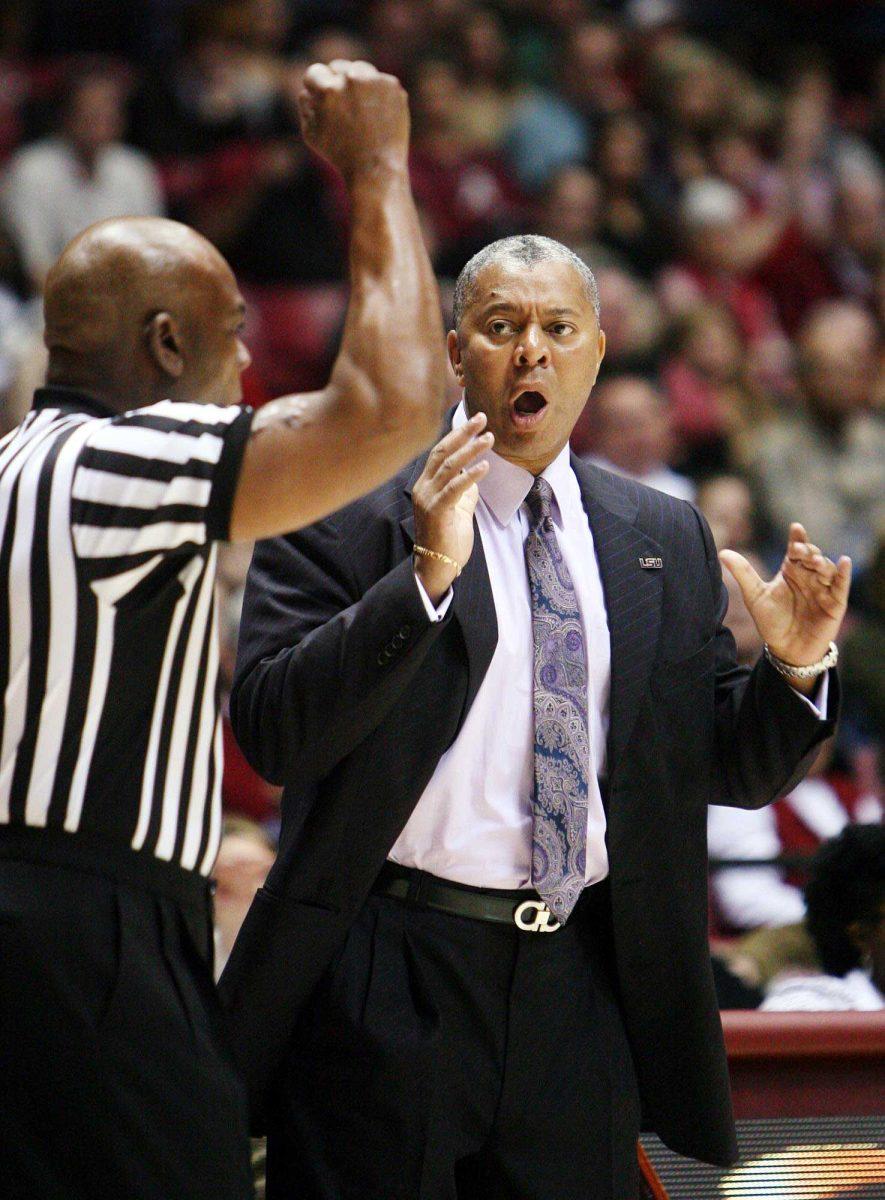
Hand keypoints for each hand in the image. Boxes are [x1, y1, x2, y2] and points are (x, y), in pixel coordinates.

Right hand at [297, 59, 408, 182]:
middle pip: (338, 66)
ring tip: (359, 110)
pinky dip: (377, 95)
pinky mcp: (393, 86)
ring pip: (359, 70)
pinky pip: (379, 82)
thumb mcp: (312, 134)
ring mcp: (374, 80)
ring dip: (357, 84)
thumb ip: (305, 106)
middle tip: (342, 106)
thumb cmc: (340, 156)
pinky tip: (377, 115)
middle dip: (336, 83)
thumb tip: (308, 90)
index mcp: (327, 90)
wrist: (376, 169)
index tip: (320, 98)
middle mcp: (351, 79)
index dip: (316, 87)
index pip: (315, 72)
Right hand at [412, 415, 492, 603]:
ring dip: (470, 450)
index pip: (440, 451)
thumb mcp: (459, 507)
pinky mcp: (436, 511)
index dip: (457, 434)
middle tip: (482, 418)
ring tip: (488, 439)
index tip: (476, 420)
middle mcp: (423, 487)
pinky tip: (485, 466)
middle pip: (442, 451)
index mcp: (426, 484)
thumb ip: (464, 489)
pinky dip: (470, 475)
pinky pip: (454, 488)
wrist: (438, 566)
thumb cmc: (448, 539)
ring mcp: (427, 498)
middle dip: (463, 433)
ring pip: (449, 466)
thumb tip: (475, 471)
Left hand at [720, 523, 850, 692]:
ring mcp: (823, 588)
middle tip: (799, 549)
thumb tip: (723, 552)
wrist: (785, 650)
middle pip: (812, 556)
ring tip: (814, 560)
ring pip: (827, 568)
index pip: (796, 549)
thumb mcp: (755, 596)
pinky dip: (844, 573)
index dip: (797, 538)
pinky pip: (842, 585)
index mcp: (791, 571)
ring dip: (823, 562)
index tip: (795, 528)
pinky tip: (844, 562)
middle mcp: (809, 576)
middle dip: (808, 550)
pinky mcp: (835, 603)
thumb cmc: (772, 622)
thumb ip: (743, 573)